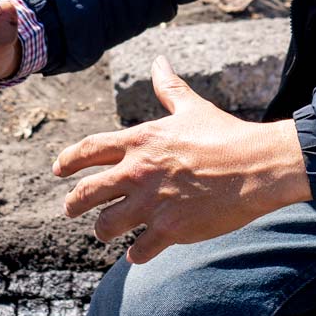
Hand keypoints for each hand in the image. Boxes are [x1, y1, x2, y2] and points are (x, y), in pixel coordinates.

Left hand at [53, 58, 311, 264]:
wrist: (257, 166)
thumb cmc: (226, 135)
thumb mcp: (191, 108)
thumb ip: (169, 88)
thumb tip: (159, 61)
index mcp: (140, 142)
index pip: (89, 150)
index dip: (68, 160)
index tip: (57, 170)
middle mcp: (138, 172)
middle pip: (86, 193)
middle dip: (73, 204)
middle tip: (70, 209)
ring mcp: (152, 203)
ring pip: (106, 226)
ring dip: (103, 231)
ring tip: (106, 232)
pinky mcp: (170, 229)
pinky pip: (139, 250)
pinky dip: (136, 254)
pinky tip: (137, 254)